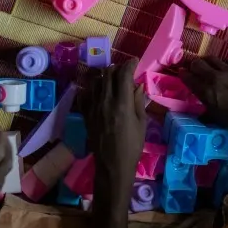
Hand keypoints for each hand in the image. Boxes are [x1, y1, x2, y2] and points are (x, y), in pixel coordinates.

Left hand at [81, 60, 146, 192]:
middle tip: (125, 70)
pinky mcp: (85, 114)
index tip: (135, 62)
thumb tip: (137, 85)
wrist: (112, 165)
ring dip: (104, 76)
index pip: (123, 74)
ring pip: (95, 81)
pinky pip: (85, 94)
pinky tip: (98, 91)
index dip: (130, 64)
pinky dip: (91, 88)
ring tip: (112, 79)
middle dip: (117, 68)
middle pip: (108, 74)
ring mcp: (92, 107)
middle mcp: (105, 101)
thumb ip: (138, 102)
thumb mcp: (141, 123)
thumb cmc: (132, 146)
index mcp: (122, 104)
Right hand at [178, 57, 227, 137]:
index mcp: (206, 92)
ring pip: (211, 58)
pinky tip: (224, 68)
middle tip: (194, 70)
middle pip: (197, 64)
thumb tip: (199, 108)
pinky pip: (226, 59)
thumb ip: (205, 109)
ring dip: (207, 62)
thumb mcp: (216, 118)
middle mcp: (214, 77)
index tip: (183, 74)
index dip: (183, 75)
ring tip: (208, 67)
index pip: (188, 78)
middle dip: (193, 66)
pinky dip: (222, 63)